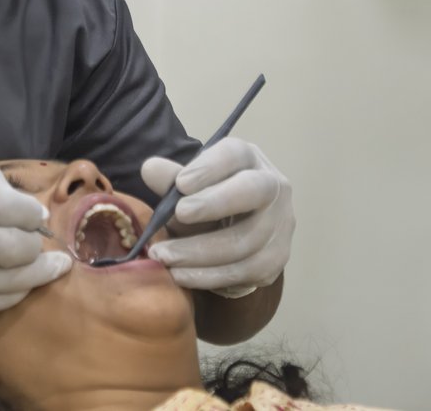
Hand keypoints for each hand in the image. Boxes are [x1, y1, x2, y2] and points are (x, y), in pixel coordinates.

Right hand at [0, 165, 71, 317]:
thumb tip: (26, 203)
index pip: (15, 209)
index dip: (34, 215)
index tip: (38, 217)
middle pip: (18, 247)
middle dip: (37, 246)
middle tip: (42, 243)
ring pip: (11, 280)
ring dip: (38, 274)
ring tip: (53, 268)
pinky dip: (13, 295)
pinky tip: (22, 287)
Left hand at [141, 137, 293, 296]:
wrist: (233, 239)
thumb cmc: (207, 204)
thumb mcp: (188, 190)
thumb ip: (170, 180)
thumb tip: (150, 168)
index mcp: (248, 159)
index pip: (234, 154)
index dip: (209, 168)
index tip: (181, 184)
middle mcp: (272, 186)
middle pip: (252, 191)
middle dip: (214, 203)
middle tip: (179, 214)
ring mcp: (280, 224)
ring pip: (244, 240)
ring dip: (198, 251)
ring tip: (163, 255)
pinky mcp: (276, 259)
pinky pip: (243, 271)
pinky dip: (207, 275)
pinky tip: (180, 274)